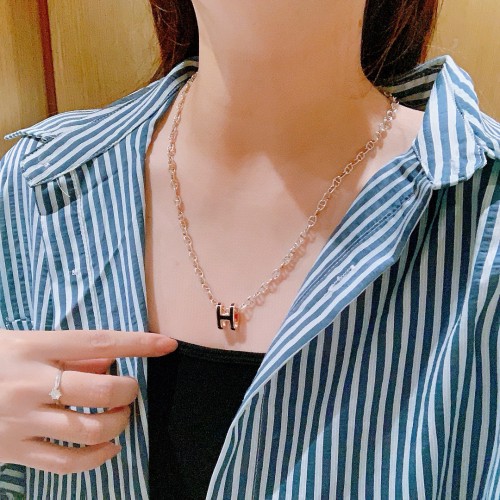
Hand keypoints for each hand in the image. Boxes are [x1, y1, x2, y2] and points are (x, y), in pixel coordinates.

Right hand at [0, 329, 175, 473]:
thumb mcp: (23, 342)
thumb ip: (68, 352)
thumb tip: (109, 363)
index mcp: (33, 348)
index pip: (98, 343)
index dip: (137, 344)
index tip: (167, 344)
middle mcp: (29, 384)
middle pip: (100, 390)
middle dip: (127, 391)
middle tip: (128, 390)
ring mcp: (20, 421)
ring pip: (89, 430)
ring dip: (118, 423)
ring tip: (119, 415)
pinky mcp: (12, 451)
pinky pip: (65, 463)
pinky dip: (97, 458)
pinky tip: (109, 448)